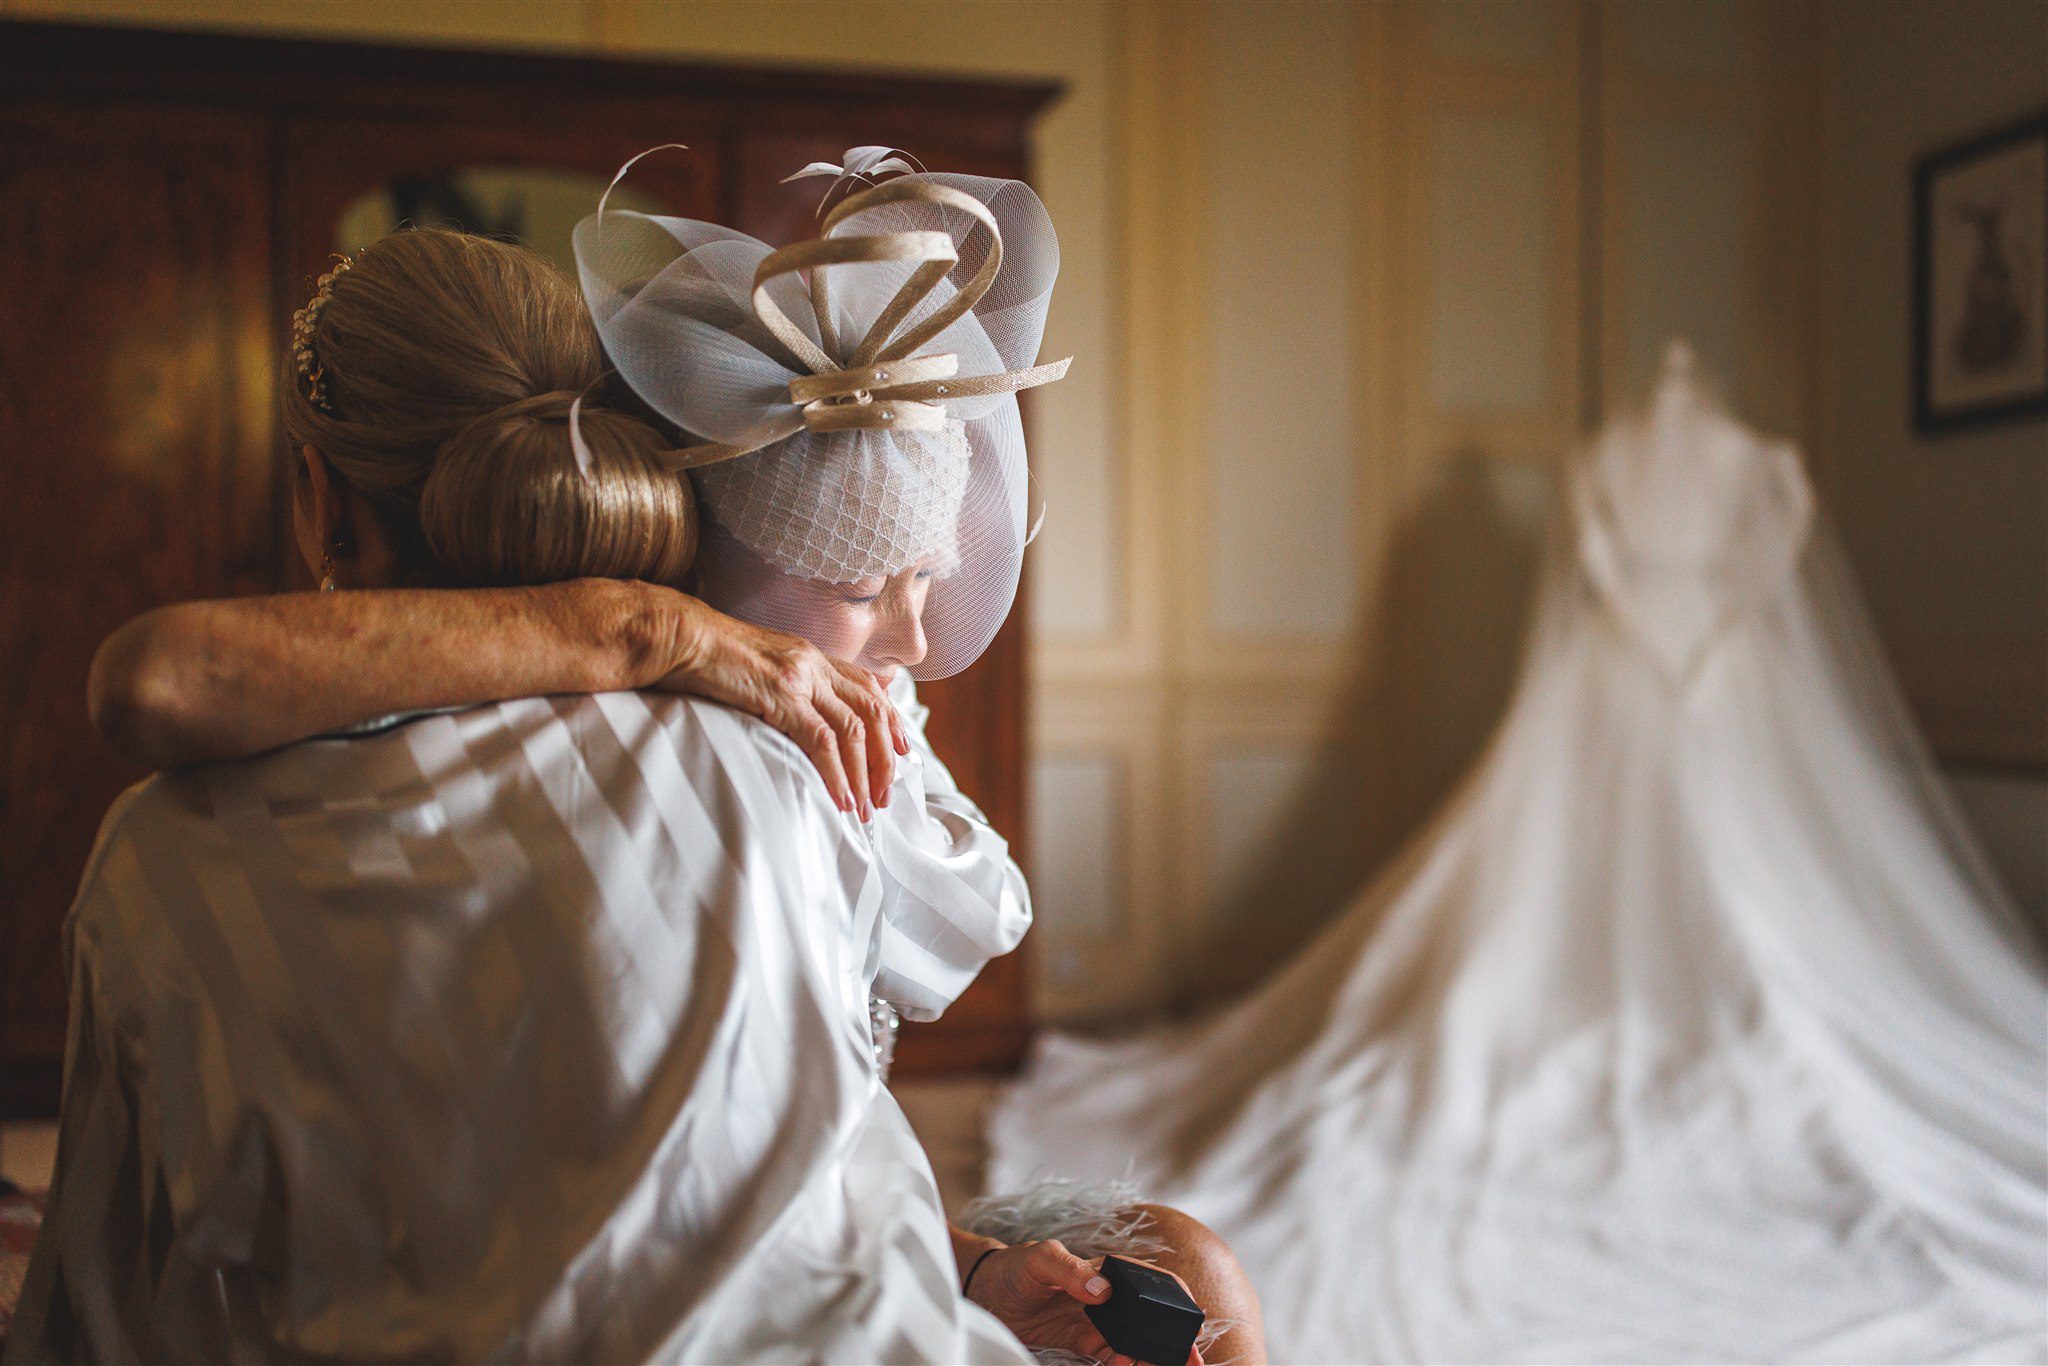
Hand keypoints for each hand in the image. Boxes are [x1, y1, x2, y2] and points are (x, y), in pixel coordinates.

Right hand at [652, 597, 909, 817]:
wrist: (677, 637)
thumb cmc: (706, 657)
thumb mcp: (758, 666)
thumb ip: (788, 684)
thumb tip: (804, 712)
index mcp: (811, 656)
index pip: (868, 688)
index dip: (891, 721)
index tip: (902, 752)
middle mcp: (814, 663)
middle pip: (871, 712)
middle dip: (885, 759)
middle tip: (885, 796)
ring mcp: (800, 678)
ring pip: (853, 731)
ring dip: (864, 774)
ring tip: (865, 808)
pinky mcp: (781, 695)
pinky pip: (821, 740)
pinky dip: (836, 774)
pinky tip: (841, 798)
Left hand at [965, 1240, 1202, 1365]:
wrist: (985, 1293)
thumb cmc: (1014, 1266)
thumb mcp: (1039, 1258)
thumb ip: (1069, 1269)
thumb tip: (1102, 1290)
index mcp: (1107, 1271)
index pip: (1151, 1282)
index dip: (1175, 1299)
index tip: (1190, 1319)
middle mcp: (1109, 1298)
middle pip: (1150, 1318)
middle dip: (1173, 1338)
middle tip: (1190, 1360)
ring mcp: (1097, 1323)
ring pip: (1136, 1343)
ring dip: (1152, 1356)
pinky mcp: (1082, 1343)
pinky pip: (1112, 1357)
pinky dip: (1125, 1364)